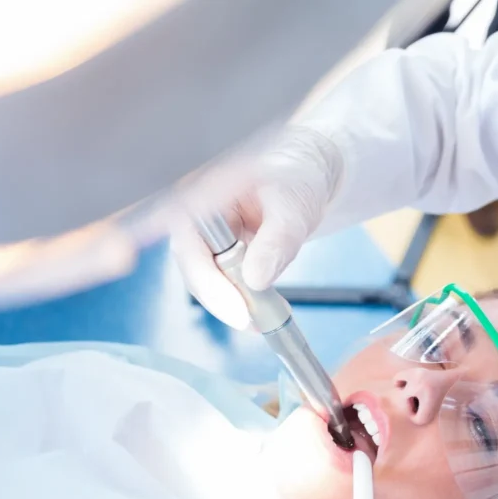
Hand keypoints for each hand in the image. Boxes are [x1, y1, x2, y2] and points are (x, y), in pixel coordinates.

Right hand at [169, 127, 342, 329]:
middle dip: (223, 300)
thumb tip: (256, 279)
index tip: (237, 309)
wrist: (307, 175)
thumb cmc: (297, 176)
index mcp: (203, 191)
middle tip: (254, 322)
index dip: (209, 280)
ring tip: (266, 318)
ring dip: (234, 303)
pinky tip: (266, 307)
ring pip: (206, 279)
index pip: (190, 242)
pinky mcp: (218, 252)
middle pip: (194, 267)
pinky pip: (222, 281)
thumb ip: (276, 240)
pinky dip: (242, 298)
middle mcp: (196, 213)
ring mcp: (206, 234)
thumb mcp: (293, 206)